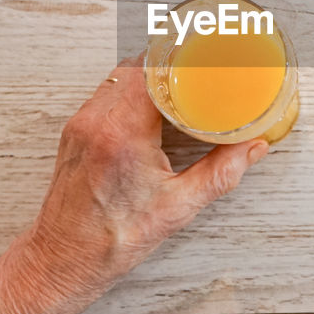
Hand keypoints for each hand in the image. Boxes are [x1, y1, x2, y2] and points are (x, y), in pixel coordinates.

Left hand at [0, 54, 268, 313]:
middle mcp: (96, 121)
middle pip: (136, 67)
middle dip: (170, 63)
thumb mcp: (177, 209)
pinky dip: (131, 91)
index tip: (204, 52)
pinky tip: (151, 104)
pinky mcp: (75, 132)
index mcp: (122, 134)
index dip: (179, 56)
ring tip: (180, 83)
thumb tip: (251, 149)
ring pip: (118, 77)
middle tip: (200, 67)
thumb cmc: (110, 241)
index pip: (151, 71)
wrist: (61, 261)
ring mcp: (81, 124)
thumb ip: (220, 174)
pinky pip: (105, 94)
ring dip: (148, 76)